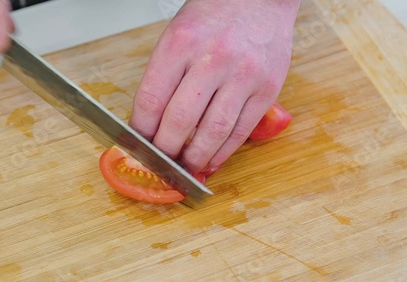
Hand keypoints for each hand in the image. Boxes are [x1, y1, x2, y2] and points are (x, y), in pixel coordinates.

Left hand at [129, 0, 299, 173]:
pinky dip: (224, 152)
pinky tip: (213, 159)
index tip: (139, 144)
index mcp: (181, 44)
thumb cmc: (215, 15)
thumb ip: (165, 77)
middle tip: (162, 162)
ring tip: (187, 167)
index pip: (150, 100)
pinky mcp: (267, 88)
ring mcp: (243, 75)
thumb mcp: (178, 34)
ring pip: (213, 132)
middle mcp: (212, 59)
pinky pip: (242, 131)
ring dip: (196, 158)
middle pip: (180, 122)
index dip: (140, 131)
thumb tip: (152, 123)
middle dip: (166, 151)